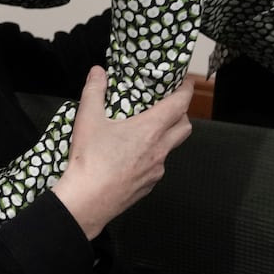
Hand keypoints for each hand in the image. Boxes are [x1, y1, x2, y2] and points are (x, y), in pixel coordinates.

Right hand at [50, 67, 194, 240]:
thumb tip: (98, 72)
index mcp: (150, 129)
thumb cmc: (90, 161)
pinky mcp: (148, 186)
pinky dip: (152, 157)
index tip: (186, 83)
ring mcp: (156, 170)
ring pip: (171, 148)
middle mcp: (159, 149)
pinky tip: (132, 157)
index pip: (180, 104)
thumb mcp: (88, 119)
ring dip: (166, 136)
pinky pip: (157, 167)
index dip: (186, 90)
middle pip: (185, 127)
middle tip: (169, 106)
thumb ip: (94, 91)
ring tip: (147, 131)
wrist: (87, 201)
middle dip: (182, 114)